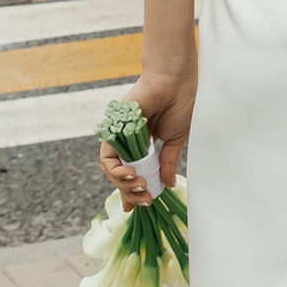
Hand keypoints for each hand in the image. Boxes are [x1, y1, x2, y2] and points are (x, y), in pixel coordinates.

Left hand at [102, 54, 195, 203]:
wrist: (174, 81)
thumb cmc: (179, 103)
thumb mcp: (174, 140)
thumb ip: (166, 162)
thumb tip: (166, 185)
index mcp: (146, 145)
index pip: (136, 173)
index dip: (137, 191)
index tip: (145, 204)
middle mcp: (130, 143)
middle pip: (122, 176)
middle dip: (132, 194)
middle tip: (146, 200)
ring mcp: (121, 138)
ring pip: (112, 171)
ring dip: (123, 185)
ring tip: (140, 186)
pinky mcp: (113, 131)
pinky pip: (106, 157)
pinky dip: (115, 170)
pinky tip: (130, 174)